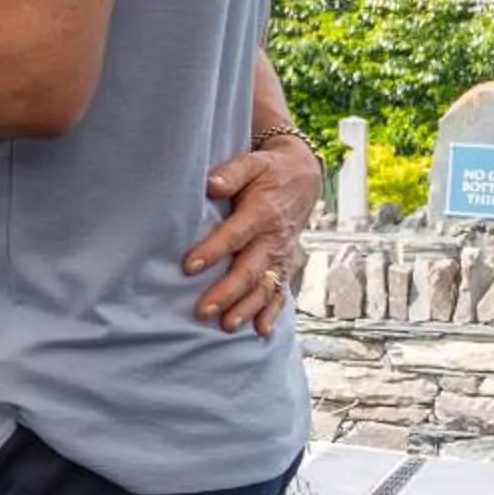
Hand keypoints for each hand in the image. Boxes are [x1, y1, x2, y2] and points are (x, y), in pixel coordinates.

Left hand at [188, 138, 322, 335]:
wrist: (303, 178)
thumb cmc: (267, 171)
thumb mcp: (252, 163)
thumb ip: (232, 173)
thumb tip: (212, 184)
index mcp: (262, 212)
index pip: (234, 235)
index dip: (213, 250)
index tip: (189, 267)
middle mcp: (274, 238)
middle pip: (250, 268)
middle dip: (227, 292)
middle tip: (203, 311)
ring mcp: (282, 254)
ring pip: (265, 286)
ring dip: (246, 307)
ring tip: (227, 325)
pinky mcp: (286, 264)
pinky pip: (281, 291)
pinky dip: (273, 312)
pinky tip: (261, 331)